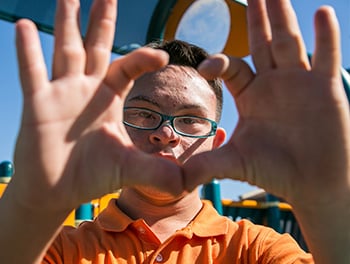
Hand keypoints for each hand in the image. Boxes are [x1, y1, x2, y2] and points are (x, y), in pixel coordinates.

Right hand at [11, 0, 182, 212]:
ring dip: (67, 23)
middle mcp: (86, 90)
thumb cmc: (91, 177)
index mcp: (108, 99)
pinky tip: (23, 27)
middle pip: (96, 47)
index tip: (161, 55)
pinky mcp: (38, 104)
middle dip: (101, 20)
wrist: (57, 191)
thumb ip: (156, 172)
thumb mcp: (128, 170)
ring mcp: (61, 94)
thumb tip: (186, 184)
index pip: (127, 67)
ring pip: (66, 50)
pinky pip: (33, 73)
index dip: (143, 59)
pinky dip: (28, 51)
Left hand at [184, 0, 349, 207]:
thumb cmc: (273, 171)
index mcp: (250, 94)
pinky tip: (323, 13)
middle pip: (262, 42)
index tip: (205, 68)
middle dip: (257, 16)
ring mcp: (301, 82)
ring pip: (290, 41)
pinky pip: (326, 57)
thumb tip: (176, 181)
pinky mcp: (326, 89)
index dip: (218, 61)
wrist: (311, 183)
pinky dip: (326, 36)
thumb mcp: (235, 164)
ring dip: (283, 16)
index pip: (232, 66)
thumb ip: (206, 165)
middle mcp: (274, 83)